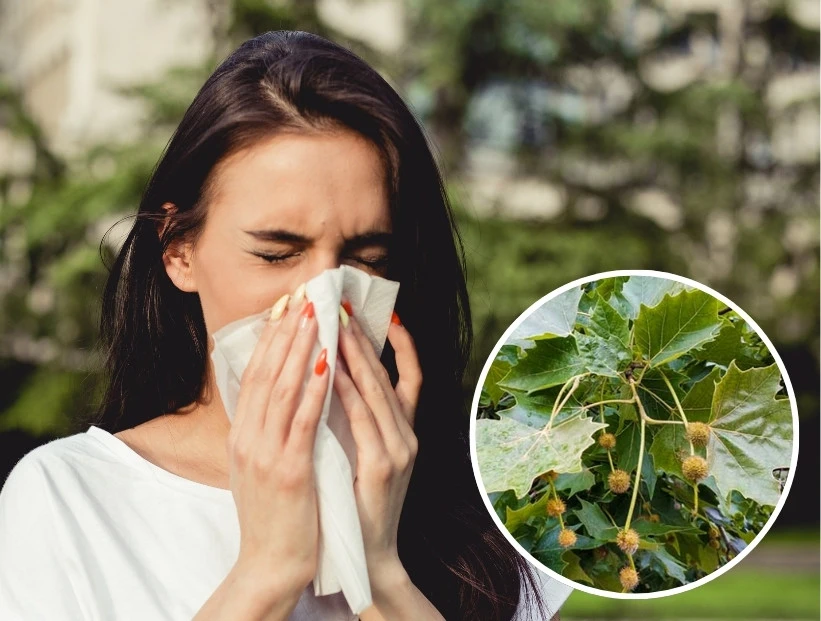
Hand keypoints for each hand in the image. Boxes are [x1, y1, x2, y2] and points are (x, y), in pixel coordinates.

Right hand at [226, 288, 328, 608]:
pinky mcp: (289, 470)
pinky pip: (303, 420)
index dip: (270, 338)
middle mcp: (248, 438)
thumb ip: (264, 429)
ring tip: (315, 315)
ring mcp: (265, 454)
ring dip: (300, 348)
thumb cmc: (271, 514)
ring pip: (282, 388)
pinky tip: (328, 362)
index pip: (253, 375)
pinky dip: (315, 388)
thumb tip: (276, 393)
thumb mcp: (257, 465)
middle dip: (285, 331)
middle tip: (302, 295)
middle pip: (265, 372)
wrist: (269, 565)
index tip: (285, 307)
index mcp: (241, 435)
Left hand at [334, 309, 421, 580]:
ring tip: (338, 325)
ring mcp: (400, 450)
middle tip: (345, 306)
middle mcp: (408, 435)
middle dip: (367, 338)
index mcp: (404, 431)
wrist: (369, 553)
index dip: (403, 344)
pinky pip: (364, 420)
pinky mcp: (384, 467)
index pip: (410, 377)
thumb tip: (337, 375)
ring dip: (357, 356)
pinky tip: (332, 370)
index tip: (386, 313)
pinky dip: (349, 392)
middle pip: (390, 375)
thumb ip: (360, 419)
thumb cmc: (359, 499)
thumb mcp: (366, 452)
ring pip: (379, 391)